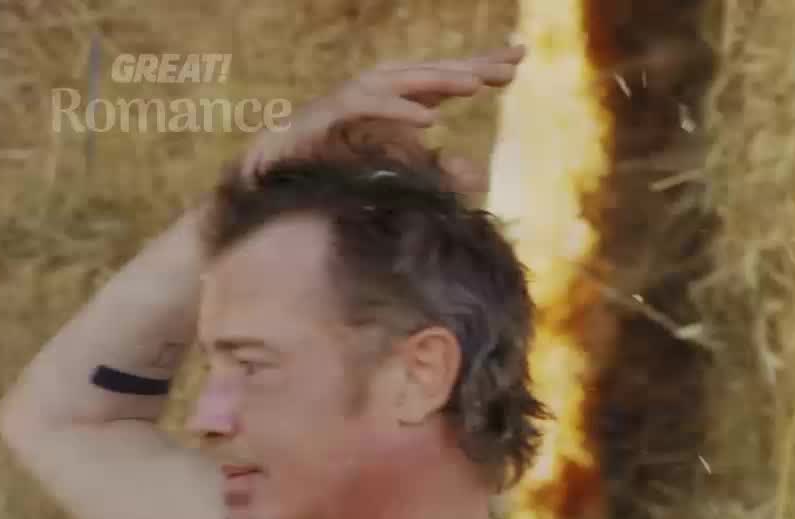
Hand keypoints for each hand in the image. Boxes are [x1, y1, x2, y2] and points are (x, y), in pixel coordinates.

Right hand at [238, 45, 525, 189]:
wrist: (275, 184)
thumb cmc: (337, 175)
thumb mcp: (400, 177)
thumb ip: (436, 173)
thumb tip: (475, 173)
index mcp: (395, 102)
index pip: (444, 79)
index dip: (480, 65)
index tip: (519, 58)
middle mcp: (374, 92)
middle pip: (428, 71)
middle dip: (469, 65)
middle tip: (511, 62)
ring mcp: (349, 100)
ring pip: (398, 80)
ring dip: (437, 81)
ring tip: (477, 85)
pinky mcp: (326, 117)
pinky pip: (363, 107)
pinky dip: (395, 111)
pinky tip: (427, 121)